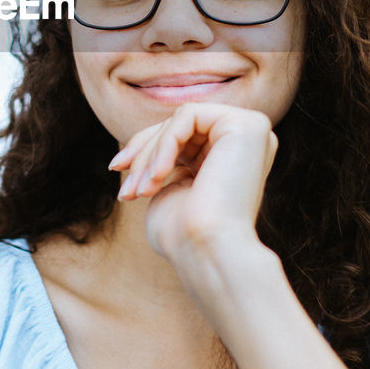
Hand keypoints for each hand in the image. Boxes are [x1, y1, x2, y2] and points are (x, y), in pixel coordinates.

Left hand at [108, 102, 277, 261]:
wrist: (207, 253)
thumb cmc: (184, 235)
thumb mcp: (170, 187)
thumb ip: (169, 160)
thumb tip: (151, 142)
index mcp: (233, 156)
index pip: (182, 135)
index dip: (145, 147)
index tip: (116, 167)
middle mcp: (247, 141)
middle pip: (181, 125)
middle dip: (144, 151)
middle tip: (125, 187)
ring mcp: (252, 131)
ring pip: (181, 119)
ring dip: (151, 152)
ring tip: (141, 190)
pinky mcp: (249, 125)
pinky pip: (189, 115)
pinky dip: (164, 143)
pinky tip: (158, 176)